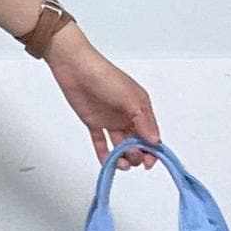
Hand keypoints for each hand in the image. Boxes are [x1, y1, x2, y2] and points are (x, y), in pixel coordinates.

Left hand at [42, 24, 161, 169]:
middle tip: (131, 158)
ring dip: (122, 157)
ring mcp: (111, 119)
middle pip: (137, 142)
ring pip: (120, 145)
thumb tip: (155, 140)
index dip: (152, 150)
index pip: (151, 134)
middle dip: (136, 154)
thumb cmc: (104, 76)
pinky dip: (104, 154)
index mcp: (140, 107)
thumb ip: (143, 121)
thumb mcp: (129, 98)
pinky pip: (101, 142)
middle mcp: (127, 115)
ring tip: (119, 162)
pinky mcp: (94, 122)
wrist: (74, 68)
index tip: (149, 163)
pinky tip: (107, 162)